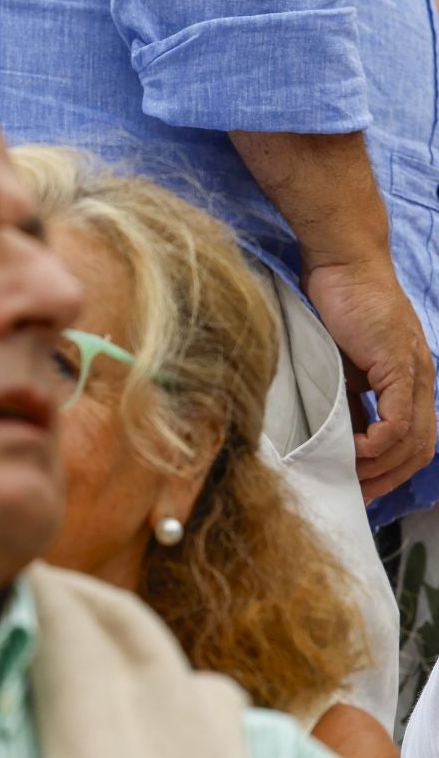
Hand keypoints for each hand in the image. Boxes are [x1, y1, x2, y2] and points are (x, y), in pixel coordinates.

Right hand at [304, 258, 437, 500]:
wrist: (342, 261)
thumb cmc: (336, 301)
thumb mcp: (340, 358)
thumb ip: (345, 391)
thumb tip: (335, 430)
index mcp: (410, 379)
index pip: (416, 439)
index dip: (393, 469)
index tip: (362, 485)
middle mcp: (422, 380)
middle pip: (421, 449)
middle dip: (390, 478)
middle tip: (358, 495)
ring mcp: (414, 373)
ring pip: (413, 440)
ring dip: (382, 467)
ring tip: (350, 476)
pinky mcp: (399, 366)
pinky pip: (399, 420)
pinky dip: (379, 444)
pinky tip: (353, 449)